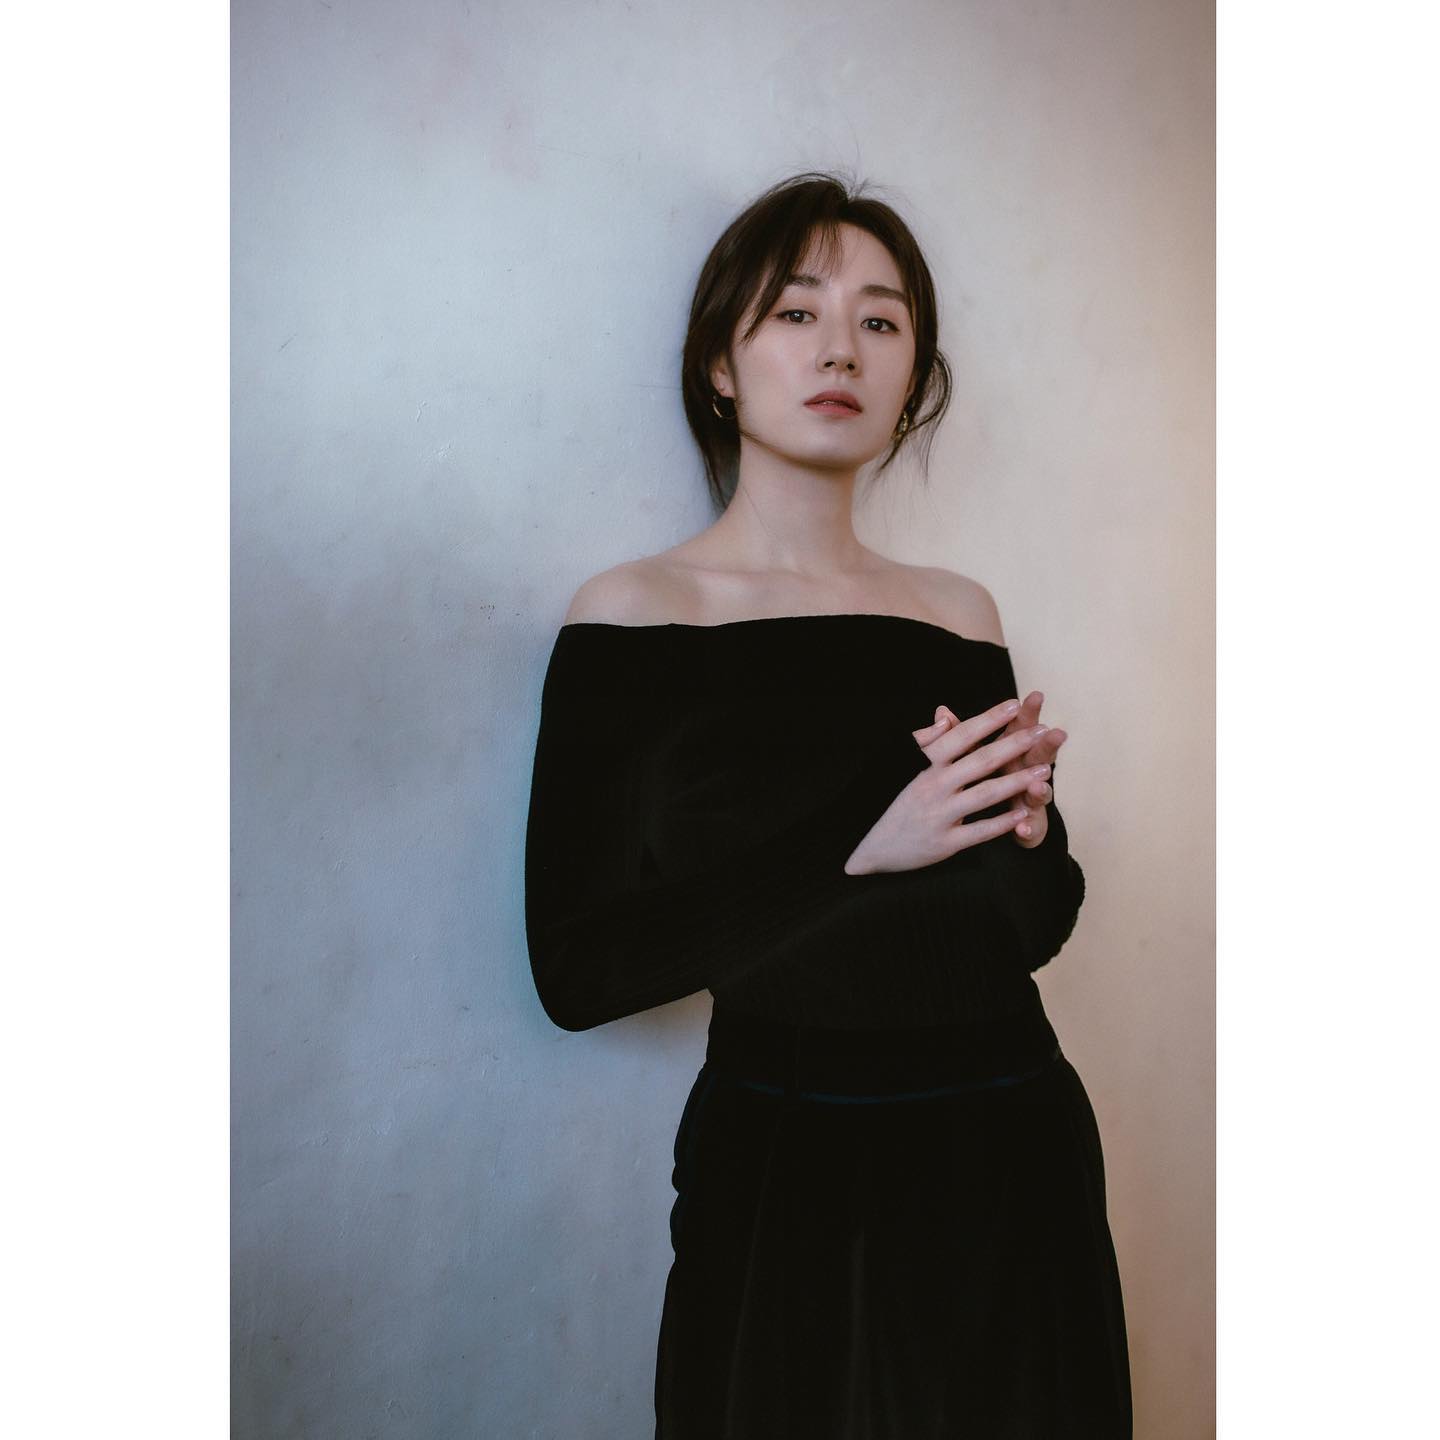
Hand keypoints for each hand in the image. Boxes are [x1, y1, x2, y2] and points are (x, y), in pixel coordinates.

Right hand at [843, 698, 1055, 874]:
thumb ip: (926, 740)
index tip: (1014, 704)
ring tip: (1045, 770)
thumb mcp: (900, 765)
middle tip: (1043, 730)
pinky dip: (1003, 822)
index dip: (989, 719)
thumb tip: (946, 714)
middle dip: (1014, 744)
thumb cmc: (890, 800)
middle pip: (980, 761)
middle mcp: (932, 786)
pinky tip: (1024, 813)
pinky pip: (979, 831)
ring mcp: (939, 815)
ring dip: (1017, 781)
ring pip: (985, 794)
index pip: (961, 735)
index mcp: (923, 764)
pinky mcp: (944, 843)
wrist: (868, 846)